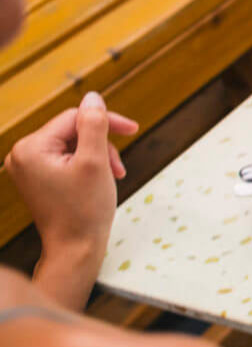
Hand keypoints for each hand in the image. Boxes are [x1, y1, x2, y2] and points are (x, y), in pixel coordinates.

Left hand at [6, 92, 137, 307]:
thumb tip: (92, 97)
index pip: (73, 118)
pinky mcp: (37, 178)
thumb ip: (94, 125)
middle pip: (72, 131)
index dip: (105, 120)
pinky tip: (99, 180)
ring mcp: (28, 168)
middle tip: (119, 166)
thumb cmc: (84, 211)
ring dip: (97, 155)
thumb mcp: (95, 162)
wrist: (75, 249)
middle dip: (101, 144)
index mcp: (30, 148)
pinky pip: (66, 158)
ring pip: (72, 144)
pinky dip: (87, 165)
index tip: (133, 129)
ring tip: (112, 176)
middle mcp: (22, 155)